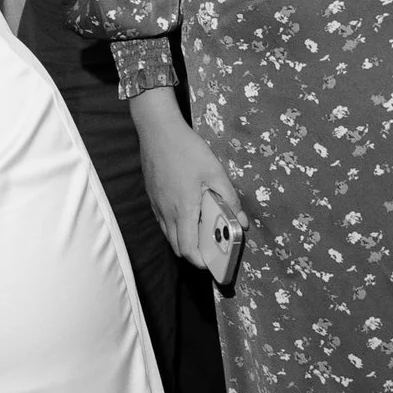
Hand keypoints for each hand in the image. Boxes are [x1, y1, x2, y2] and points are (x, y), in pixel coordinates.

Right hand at [129, 91, 247, 277]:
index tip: (215, 262)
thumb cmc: (188, 149)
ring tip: (202, 230)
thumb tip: (241, 222)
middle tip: (212, 247)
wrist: (157, 130)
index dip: (202, 261)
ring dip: (184, 240)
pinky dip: (176, 227)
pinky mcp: (152, 197)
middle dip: (194, 253)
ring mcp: (157, 206)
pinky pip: (163, 222)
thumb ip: (229, 199)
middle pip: (178, 247)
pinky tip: (188, 212)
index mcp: (184, 210)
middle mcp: (166, 213)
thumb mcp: (215, 171)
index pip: (189, 249)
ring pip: (169, 235)